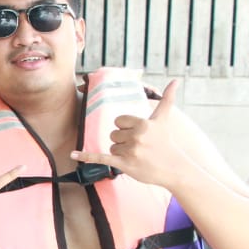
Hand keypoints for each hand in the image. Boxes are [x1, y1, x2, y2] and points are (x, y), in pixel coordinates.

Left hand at [70, 79, 187, 188]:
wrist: (173, 168)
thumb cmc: (166, 142)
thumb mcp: (164, 119)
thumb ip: (167, 98)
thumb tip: (176, 80)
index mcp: (142, 123)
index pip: (118, 121)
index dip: (125, 128)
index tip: (138, 134)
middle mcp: (136, 136)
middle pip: (113, 135)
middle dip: (123, 141)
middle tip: (139, 147)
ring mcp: (130, 151)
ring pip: (111, 147)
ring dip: (121, 152)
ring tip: (137, 156)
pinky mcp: (124, 164)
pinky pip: (100, 157)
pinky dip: (86, 156)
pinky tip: (72, 155)